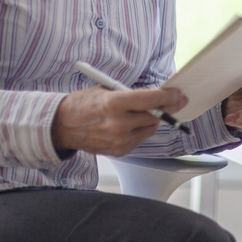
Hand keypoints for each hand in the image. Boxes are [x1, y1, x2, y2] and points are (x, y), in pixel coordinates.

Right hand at [53, 86, 186, 156]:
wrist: (62, 126)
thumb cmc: (84, 104)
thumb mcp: (107, 91)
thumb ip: (132, 95)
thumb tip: (158, 95)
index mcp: (114, 104)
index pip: (150, 100)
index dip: (168, 97)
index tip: (178, 94)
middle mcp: (118, 124)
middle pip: (155, 117)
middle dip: (167, 108)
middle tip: (175, 101)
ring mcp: (118, 141)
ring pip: (150, 129)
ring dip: (155, 120)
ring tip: (150, 111)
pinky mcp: (118, 151)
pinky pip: (140, 139)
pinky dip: (142, 130)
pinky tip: (134, 123)